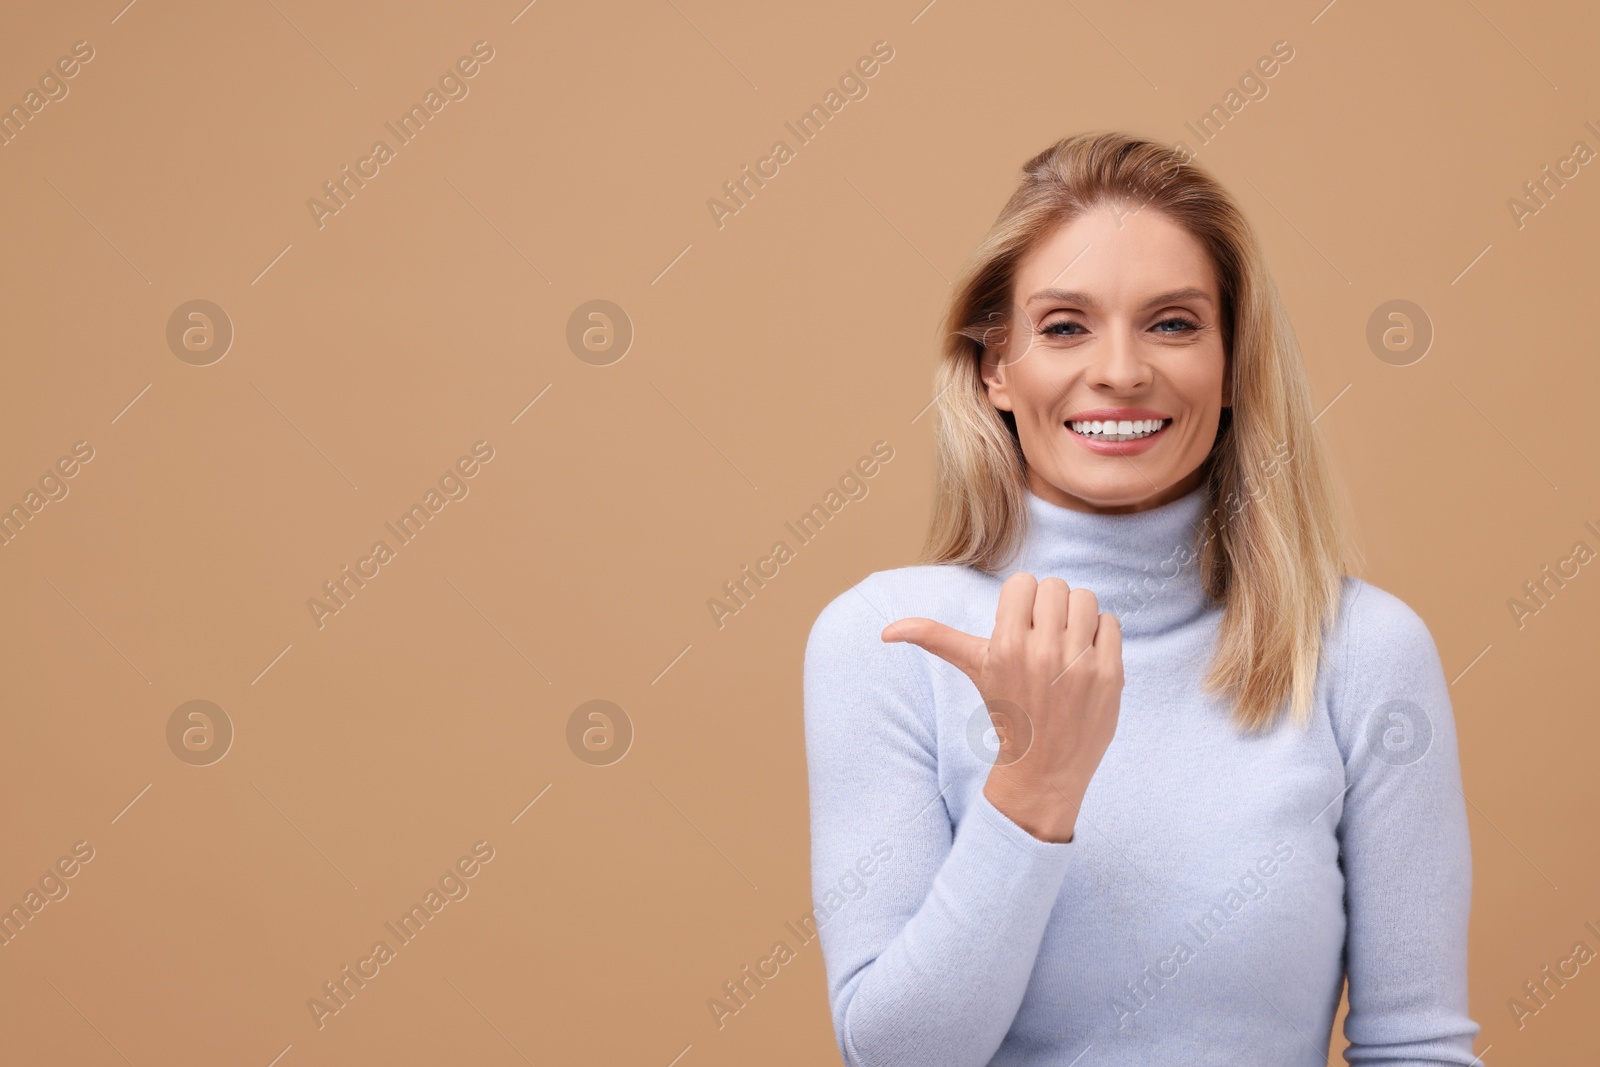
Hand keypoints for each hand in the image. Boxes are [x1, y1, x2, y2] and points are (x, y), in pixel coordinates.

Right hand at [882, 573, 1122, 842]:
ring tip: (1068, 644)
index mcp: (1006, 645)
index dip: (1023, 602)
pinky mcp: (1110, 675)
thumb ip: (934, 638)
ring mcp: (1079, 664)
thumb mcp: (974, 670)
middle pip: (1055, 587)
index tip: (1021, 627)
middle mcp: (1043, 652)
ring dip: (1078, 617)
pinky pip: (1112, 623)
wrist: (1043, 769)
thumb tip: (886, 631)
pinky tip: (1087, 658)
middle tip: (1045, 637)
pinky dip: (1101, 634)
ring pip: (1086, 599)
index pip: (1024, 583)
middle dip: (1049, 608)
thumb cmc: (1008, 711)